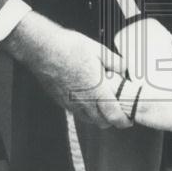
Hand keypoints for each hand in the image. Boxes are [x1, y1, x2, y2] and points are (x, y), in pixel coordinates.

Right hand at [2, 12, 129, 128]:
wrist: (43, 49)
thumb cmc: (69, 48)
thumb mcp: (98, 50)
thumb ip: (114, 62)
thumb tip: (124, 68)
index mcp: (96, 90)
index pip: (113, 116)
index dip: (123, 121)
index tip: (129, 119)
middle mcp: (83, 101)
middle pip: (102, 122)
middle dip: (112, 120)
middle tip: (119, 112)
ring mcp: (71, 103)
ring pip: (89, 119)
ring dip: (98, 117)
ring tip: (104, 106)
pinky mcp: (61, 100)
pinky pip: (77, 112)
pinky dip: (85, 111)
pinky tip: (87, 99)